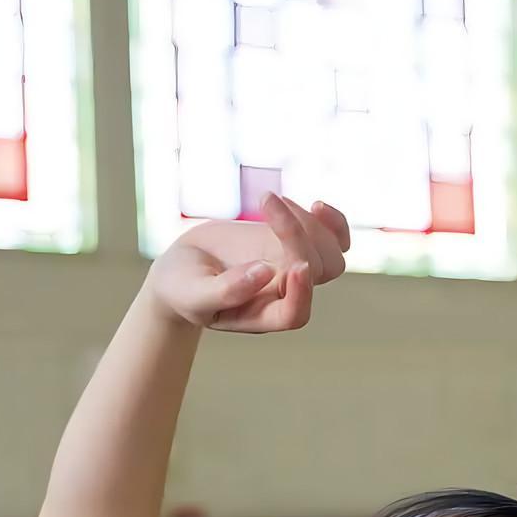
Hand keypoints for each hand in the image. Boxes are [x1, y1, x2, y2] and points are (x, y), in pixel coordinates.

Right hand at [145, 193, 351, 331]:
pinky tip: (316, 206)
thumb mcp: (193, 293)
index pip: (295, 314)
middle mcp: (284, 294)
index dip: (301, 293)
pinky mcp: (294, 244)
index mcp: (262, 315)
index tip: (297, 266)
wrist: (184, 266)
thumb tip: (264, 271)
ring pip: (331, 254)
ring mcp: (293, 268)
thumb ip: (226, 290)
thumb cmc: (183, 288)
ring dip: (311, 222)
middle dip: (299, 236)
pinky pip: (333, 238)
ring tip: (270, 201)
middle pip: (318, 273)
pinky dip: (333, 223)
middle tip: (267, 202)